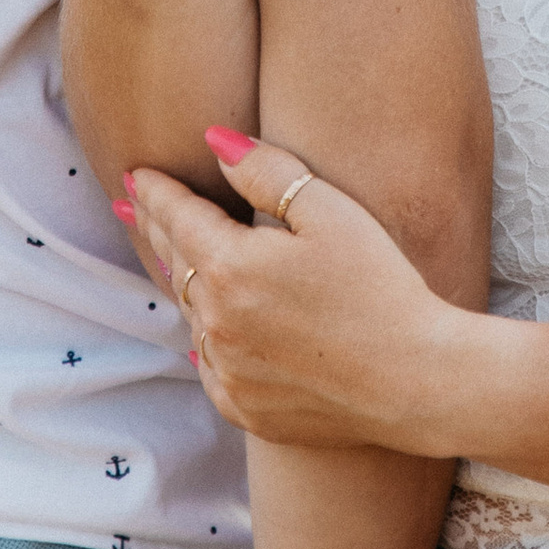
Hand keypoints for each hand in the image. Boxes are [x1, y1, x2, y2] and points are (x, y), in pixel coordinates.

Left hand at [121, 130, 474, 454]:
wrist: (417, 381)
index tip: (138, 175)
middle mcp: (215, 321)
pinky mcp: (244, 407)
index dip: (157, 192)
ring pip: (189, 314)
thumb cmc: (382, 289)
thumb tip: (214, 141)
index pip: (178, 217)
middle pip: (173, 262)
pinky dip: (204, 341)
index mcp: (229, 266)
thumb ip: (267, 171)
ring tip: (167, 257)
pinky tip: (202, 334)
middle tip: (132, 205)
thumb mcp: (331, 212)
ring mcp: (227, 370)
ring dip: (178, 281)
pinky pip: (210, 366)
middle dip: (152, 227)